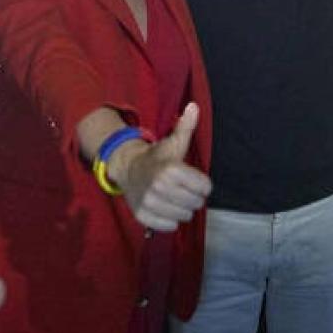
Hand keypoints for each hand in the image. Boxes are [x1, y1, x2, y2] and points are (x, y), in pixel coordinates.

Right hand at [110, 103, 211, 231]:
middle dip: (193, 196)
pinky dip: (170, 219)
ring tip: (173, 197)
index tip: (192, 179)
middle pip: (196, 203)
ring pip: (184, 216)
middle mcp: (160, 187)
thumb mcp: (173, 142)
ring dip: (182, 208)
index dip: (202, 184)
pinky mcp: (143, 216)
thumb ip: (186, 127)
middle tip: (182, 188)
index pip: (205, 187)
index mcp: (171, 169)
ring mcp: (150, 203)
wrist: (127, 167)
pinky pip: (169, 226)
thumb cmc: (156, 156)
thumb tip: (194, 106)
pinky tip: (165, 207)